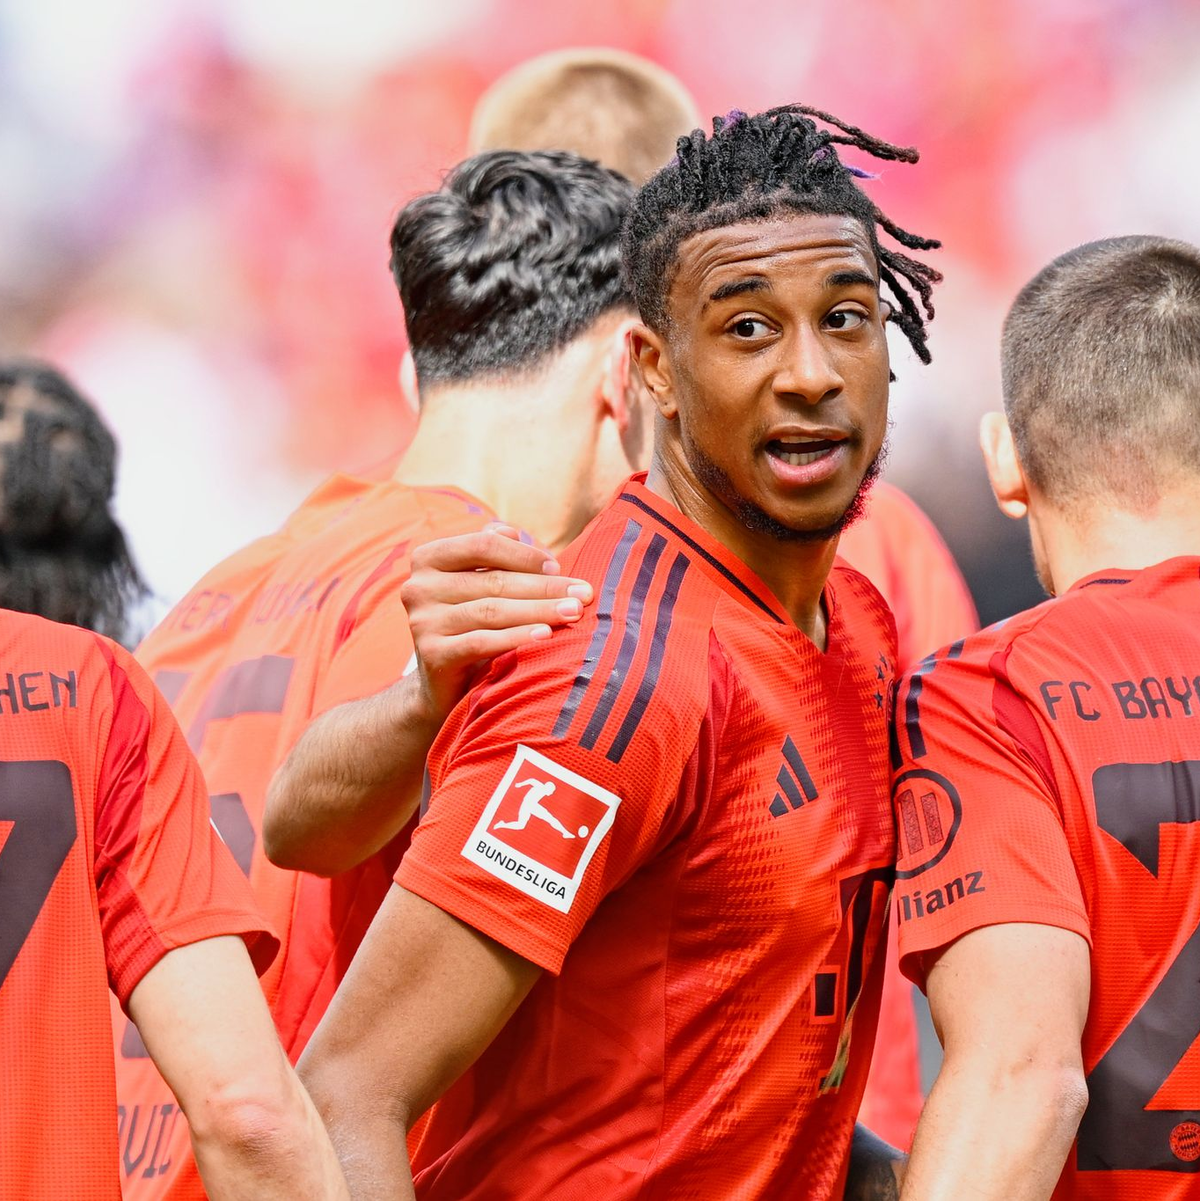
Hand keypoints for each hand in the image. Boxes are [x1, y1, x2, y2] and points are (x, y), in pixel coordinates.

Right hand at [400, 525, 593, 721]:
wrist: (441, 681)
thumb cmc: (471, 621)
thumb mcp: (478, 581)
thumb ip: (493, 553)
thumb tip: (514, 533)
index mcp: (428, 558)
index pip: (483, 545)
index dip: (524, 555)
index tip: (559, 567)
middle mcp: (417, 587)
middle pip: (493, 581)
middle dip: (544, 587)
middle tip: (583, 594)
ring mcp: (422, 621)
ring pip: (491, 611)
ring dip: (539, 610)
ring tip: (573, 612)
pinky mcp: (432, 654)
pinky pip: (482, 642)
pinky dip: (517, 637)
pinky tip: (545, 636)